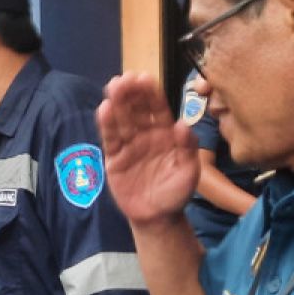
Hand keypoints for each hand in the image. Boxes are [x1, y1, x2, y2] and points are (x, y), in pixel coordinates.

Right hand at [96, 73, 199, 225]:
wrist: (157, 217)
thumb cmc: (176, 192)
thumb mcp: (189, 171)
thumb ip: (188, 147)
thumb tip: (183, 125)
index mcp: (166, 133)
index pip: (157, 108)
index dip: (151, 93)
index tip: (144, 78)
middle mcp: (146, 134)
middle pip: (137, 109)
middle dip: (131, 93)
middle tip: (125, 78)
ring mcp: (129, 145)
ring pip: (122, 119)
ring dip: (117, 102)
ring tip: (112, 87)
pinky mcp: (115, 158)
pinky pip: (110, 138)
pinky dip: (107, 124)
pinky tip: (104, 109)